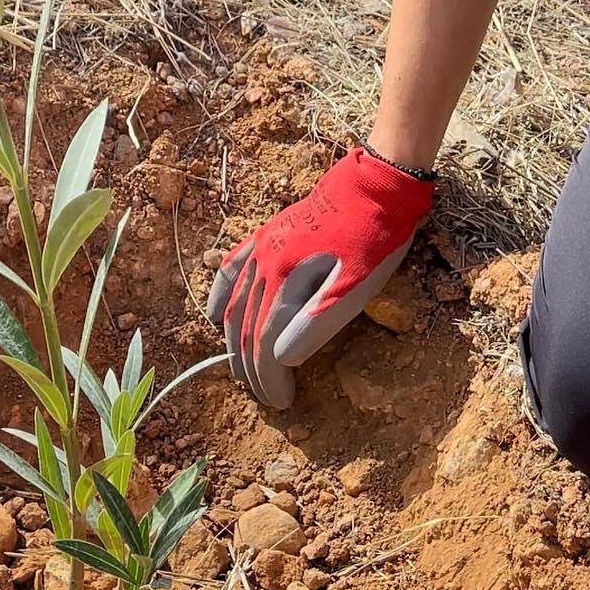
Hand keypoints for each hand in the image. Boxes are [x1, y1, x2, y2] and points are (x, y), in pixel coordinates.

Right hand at [205, 145, 431, 407]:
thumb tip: (280, 358)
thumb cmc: (373, 239)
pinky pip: (229, 271)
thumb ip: (317, 322)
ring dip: (233, 343)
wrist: (374, 186)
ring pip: (233, 305)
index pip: (265, 345)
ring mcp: (261, 248)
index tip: (283, 403)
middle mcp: (264, 265)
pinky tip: (215, 317)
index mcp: (285, 281)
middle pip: (245, 329)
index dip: (270, 379)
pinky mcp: (265, 236)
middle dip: (252, 369)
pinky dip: (218, 299)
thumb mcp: (356, 286)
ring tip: (244, 370)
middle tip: (266, 396)